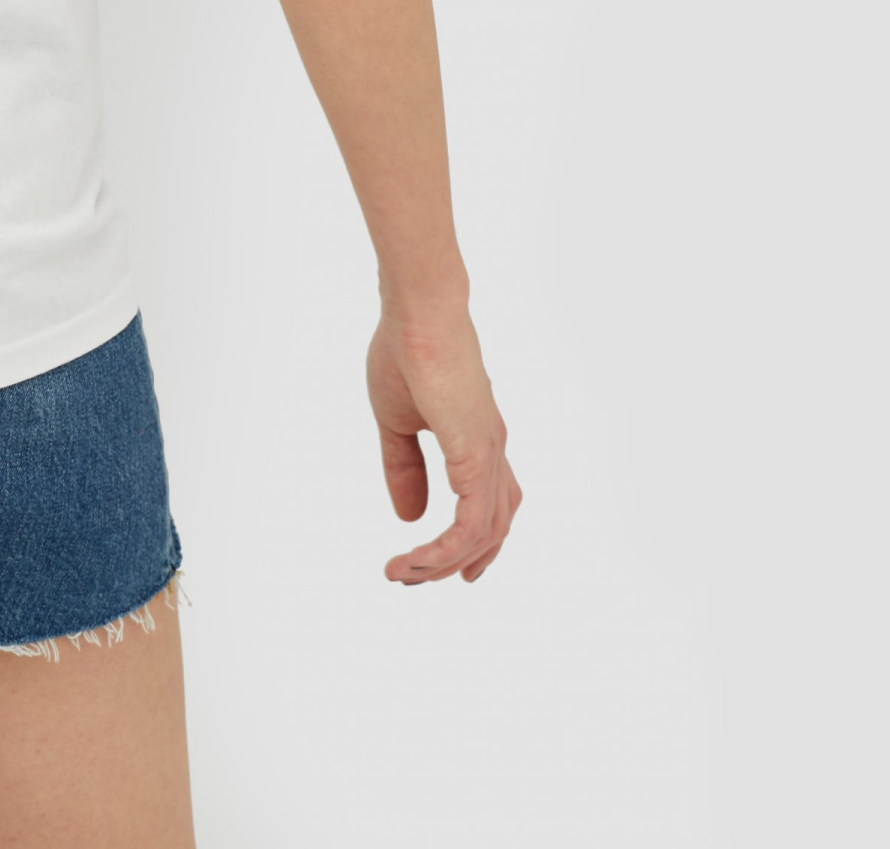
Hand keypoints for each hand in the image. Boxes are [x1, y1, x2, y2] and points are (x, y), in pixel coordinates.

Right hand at [367, 305, 519, 583]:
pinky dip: (446, 548)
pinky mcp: (476, 455)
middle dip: (455, 562)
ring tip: (405, 572)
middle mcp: (492, 451)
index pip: (488, 506)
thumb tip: (409, 519)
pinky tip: (419, 557)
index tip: (425, 564)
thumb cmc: (406, 351)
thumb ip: (403, 468)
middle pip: (492, 529)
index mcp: (477, 439)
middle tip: (413, 577)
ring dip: (444, 561)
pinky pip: (471, 523)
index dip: (465, 542)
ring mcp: (489, 453)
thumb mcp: (396, 421)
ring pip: (483, 533)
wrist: (417, 312)